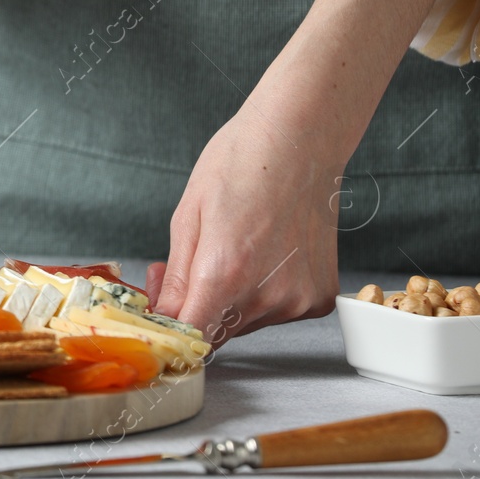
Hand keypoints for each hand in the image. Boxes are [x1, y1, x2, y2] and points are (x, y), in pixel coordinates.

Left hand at [148, 0, 462, 342]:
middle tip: (181, 269)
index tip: (159, 321)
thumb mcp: (187, 218)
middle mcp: (267, 297)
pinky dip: (265, 293)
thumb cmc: (239, 165)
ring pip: (248, 322)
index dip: (169, 333)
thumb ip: (175, 278)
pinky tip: (264, 255)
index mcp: (224, 276)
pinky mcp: (320, 298)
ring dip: (230, 301)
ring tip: (229, 250)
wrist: (299, 140)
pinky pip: (280, 310)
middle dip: (194, 308)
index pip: (189, 338)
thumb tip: (163, 315)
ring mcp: (298, 300)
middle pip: (218, 332)